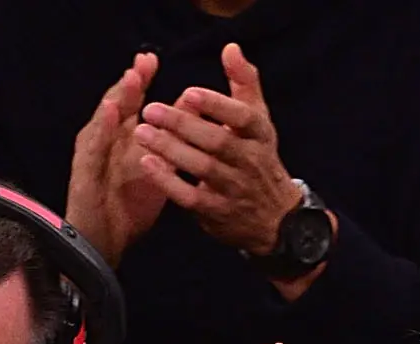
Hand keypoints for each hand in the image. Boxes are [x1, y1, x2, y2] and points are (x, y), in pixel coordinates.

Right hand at [65, 53, 166, 266]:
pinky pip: (94, 149)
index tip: (152, 60)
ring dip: (118, 98)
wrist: (104, 243)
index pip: (131, 108)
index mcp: (122, 144)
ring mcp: (93, 157)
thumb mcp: (155, 176)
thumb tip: (189, 126)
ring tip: (132, 78)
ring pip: (105, 122)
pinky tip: (111, 113)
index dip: (140, 84)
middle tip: (146, 60)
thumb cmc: (127, 210)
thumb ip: (167, 150)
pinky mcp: (85, 174)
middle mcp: (105, 145)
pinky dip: (102, 128)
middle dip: (131, 83)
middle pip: (117, 107)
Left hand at [134, 43, 302, 261]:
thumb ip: (244, 83)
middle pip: (218, 143)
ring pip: (203, 169)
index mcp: (260, 136)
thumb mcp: (259, 122)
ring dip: (171, 150)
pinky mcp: (218, 212)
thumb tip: (230, 48)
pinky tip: (148, 164)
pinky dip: (169, 182)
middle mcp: (250, 163)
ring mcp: (235, 190)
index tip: (189, 93)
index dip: (218, 106)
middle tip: (150, 109)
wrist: (277, 220)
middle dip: (183, 125)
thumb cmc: (258, 159)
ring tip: (142, 132)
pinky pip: (192, 197)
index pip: (244, 119)